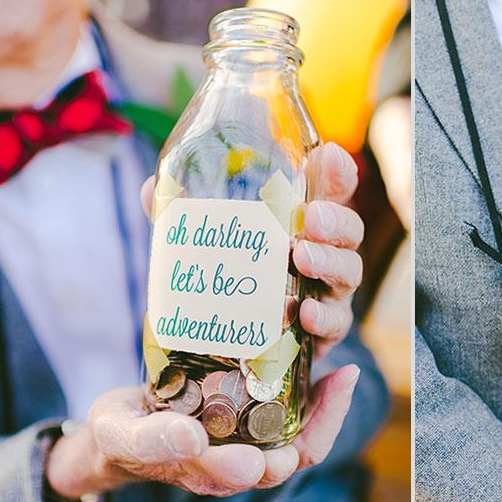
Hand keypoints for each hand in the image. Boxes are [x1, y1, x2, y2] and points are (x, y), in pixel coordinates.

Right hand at [45, 365, 359, 501]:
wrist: (122, 425)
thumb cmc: (122, 435)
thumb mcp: (123, 436)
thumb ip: (151, 441)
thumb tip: (194, 438)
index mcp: (215, 473)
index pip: (264, 471)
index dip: (290, 451)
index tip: (307, 423)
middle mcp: (243, 457)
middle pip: (297, 449)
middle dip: (325, 420)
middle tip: (343, 379)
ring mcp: (251, 434)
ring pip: (301, 427)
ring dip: (327, 403)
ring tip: (344, 371)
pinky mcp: (252, 407)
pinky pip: (290, 403)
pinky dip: (310, 386)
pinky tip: (320, 357)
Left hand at [140, 141, 363, 357]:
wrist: (229, 345)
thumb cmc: (227, 279)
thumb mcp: (203, 243)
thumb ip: (184, 217)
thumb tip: (151, 189)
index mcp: (303, 221)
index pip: (332, 189)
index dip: (337, 171)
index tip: (327, 155)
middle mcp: (324, 252)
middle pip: (349, 230)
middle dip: (335, 220)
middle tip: (309, 219)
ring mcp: (328, 292)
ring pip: (350, 273)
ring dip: (331, 263)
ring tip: (302, 259)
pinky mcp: (324, 332)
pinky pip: (336, 323)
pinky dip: (325, 318)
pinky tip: (305, 313)